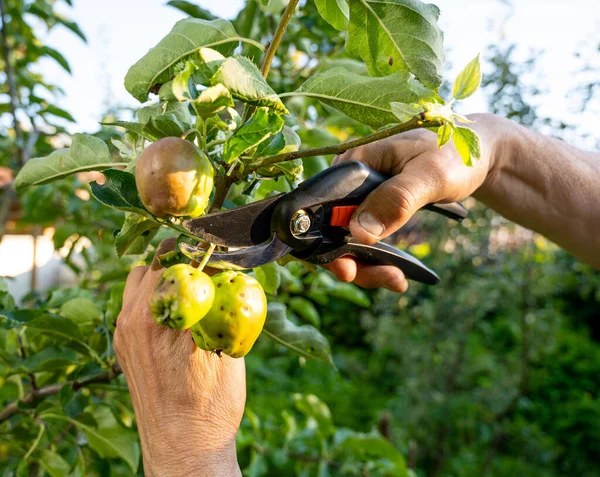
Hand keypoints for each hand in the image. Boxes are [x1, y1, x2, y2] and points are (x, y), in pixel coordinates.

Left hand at [113, 238, 243, 476]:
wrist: (183, 449)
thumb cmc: (211, 405)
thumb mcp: (226, 348)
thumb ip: (221, 305)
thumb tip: (226, 272)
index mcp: (157, 316)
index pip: (177, 257)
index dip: (203, 250)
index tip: (222, 252)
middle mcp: (132, 319)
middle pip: (155, 262)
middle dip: (185, 259)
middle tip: (212, 269)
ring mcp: (123, 333)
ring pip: (139, 280)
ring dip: (166, 276)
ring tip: (194, 289)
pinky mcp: (122, 346)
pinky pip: (134, 303)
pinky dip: (155, 296)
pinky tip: (178, 313)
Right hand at [327, 113, 504, 291]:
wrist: (478, 154)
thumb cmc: (456, 153)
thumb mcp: (430, 175)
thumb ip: (396, 200)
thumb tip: (360, 233)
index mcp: (355, 162)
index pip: (322, 206)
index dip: (325, 241)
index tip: (347, 268)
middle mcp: (351, 181)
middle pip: (332, 230)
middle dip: (352, 261)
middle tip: (386, 278)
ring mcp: (363, 197)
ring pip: (349, 241)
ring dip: (368, 267)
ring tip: (397, 280)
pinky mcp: (376, 210)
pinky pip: (367, 240)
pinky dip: (378, 261)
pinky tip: (399, 276)